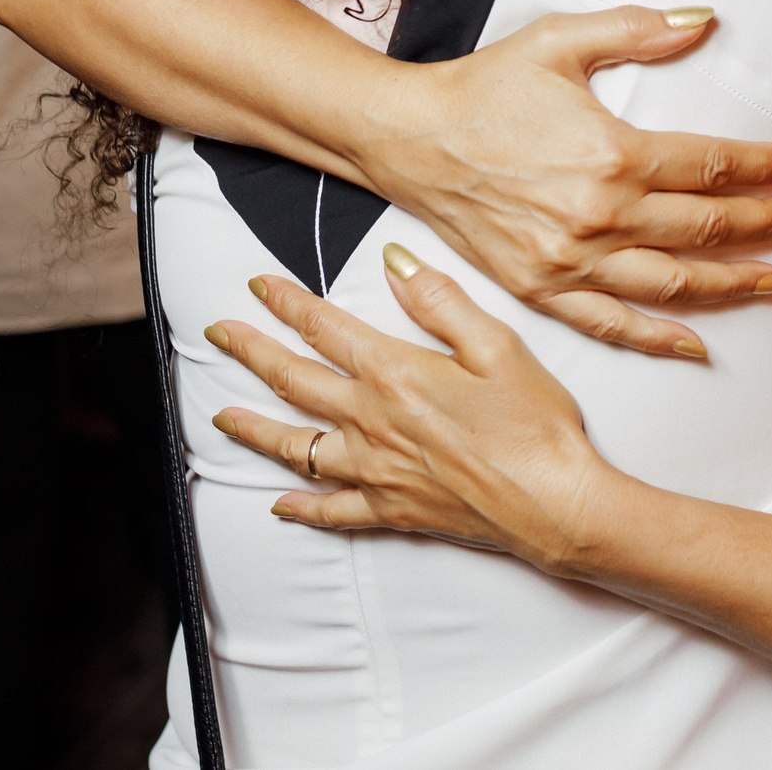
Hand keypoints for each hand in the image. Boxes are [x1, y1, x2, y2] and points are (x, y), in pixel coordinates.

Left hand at [208, 248, 618, 571]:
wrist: (552, 503)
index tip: (257, 285)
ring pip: (296, 447)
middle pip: (294, 380)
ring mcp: (376, 470)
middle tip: (219, 335)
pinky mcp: (391, 510)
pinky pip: (331, 511)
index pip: (324, 328)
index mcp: (395, 374)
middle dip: (251, 353)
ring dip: (254, 428)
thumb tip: (394, 260)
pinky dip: (300, 509)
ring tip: (222, 417)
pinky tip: (278, 505)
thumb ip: (439, 300)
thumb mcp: (496, 344)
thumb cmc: (534, 424)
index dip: (286, 302)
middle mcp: (371, 422)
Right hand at [356, 5, 771, 359]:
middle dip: (764, 224)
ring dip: (732, 283)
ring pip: (672, 283)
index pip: (709, 166)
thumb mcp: (561, 40)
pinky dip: (659, 337)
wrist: (410, 137)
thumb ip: (638, 30)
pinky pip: (612, 324)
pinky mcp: (542, 289)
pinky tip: (697, 342)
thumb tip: (705, 19)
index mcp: (611, 154)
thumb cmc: (487, 85)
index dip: (760, 168)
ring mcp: (570, 261)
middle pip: (704, 227)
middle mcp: (598, 215)